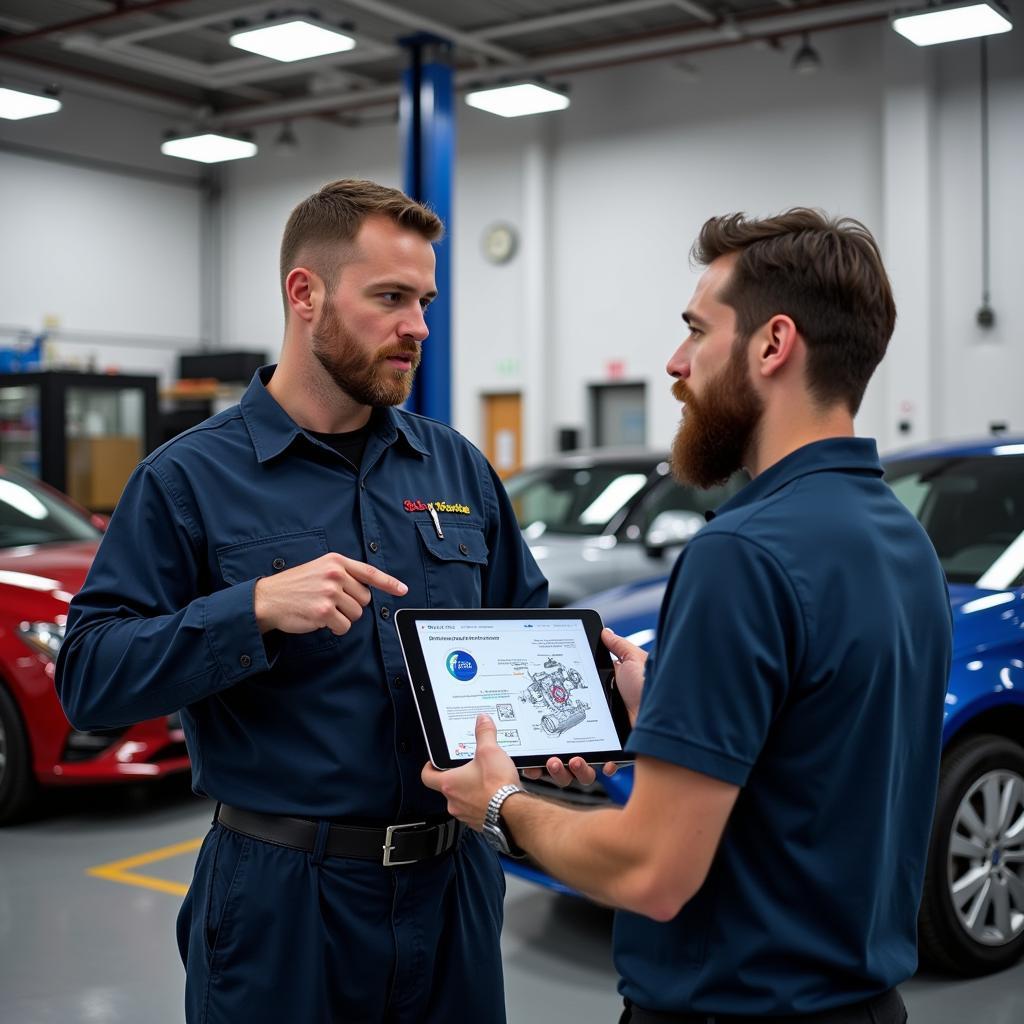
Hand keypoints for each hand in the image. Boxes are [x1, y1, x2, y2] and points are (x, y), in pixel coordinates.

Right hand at [253, 553, 406, 636]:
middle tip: (331, 602)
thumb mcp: (320, 569)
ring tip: (323, 610)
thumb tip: (367, 590)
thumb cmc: (295, 586)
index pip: (369, 572)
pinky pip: (344, 627)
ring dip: (343, 617)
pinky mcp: (324, 612)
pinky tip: (320, 620)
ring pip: (356, 614)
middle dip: (352, 605)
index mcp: (335, 562)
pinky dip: (335, 628)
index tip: (403, 590)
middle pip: (365, 599)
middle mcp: (335, 575)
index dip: (389, 582)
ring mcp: (329, 593)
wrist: (268, 598)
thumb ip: (343, 575)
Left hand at [421, 714, 518, 829]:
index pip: (427, 776)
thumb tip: (482, 721)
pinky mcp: (479, 822)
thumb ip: (484, 734)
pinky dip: (482, 802)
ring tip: (485, 780)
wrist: (514, 812)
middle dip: (458, 777)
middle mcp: (454, 802)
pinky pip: (476, 810)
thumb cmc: (497, 787)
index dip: (429, 767)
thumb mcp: (490, 751)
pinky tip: (495, 794)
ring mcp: (466, 814)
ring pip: (463, 800)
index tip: (434, 762)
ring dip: (471, 790)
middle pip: (448, 787)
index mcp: (450, 783)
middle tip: (469, 767)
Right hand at [521, 627, 645, 788]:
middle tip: (550, 757)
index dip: (551, 725)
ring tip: (570, 761)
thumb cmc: (651, 684)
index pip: (567, 715)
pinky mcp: (622, 753)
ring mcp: (610, 740)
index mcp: (599, 701)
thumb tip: (606, 632)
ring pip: (582, 765)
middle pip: (569, 747)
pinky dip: (600, 769)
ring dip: (570, 770)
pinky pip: (605, 766)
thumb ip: (618, 647)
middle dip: (554, 761)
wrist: (674, 708)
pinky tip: (605, 764)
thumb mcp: (633, 660)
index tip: (539, 730)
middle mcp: (600, 723)